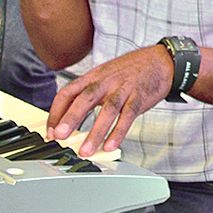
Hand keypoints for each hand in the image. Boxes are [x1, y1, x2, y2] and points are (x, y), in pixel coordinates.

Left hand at [47, 45, 176, 155]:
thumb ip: (88, 92)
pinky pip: (128, 115)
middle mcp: (106, 81)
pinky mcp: (140, 97)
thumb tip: (69, 115)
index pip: (68, 92)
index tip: (51, 132)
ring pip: (107, 110)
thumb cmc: (132, 70)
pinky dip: (118, 132)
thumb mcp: (105, 75)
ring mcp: (124, 89)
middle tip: (60, 137)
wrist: (161, 61)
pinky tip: (110, 145)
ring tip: (85, 151)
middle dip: (71, 118)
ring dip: (95, 132)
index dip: (57, 112)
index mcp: (94, 76)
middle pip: (85, 98)